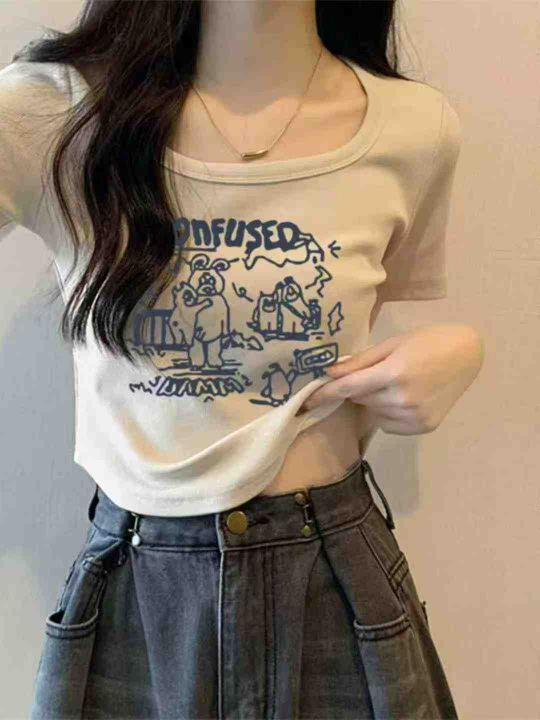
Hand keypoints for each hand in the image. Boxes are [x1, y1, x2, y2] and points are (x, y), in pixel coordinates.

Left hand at [299, 324, 483, 434]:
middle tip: (377, 373)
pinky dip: (388, 413)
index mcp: (394, 373)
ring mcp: (414, 417)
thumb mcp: (391, 344)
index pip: (349, 388)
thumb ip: (359, 362)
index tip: (305, 402)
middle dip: (359, 388)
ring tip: (394, 382)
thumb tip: (329, 374)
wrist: (467, 354)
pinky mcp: (423, 427)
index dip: (325, 395)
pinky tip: (405, 397)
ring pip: (374, 414)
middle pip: (360, 400)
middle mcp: (403, 399)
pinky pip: (389, 425)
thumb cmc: (427, 341)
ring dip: (374, 401)